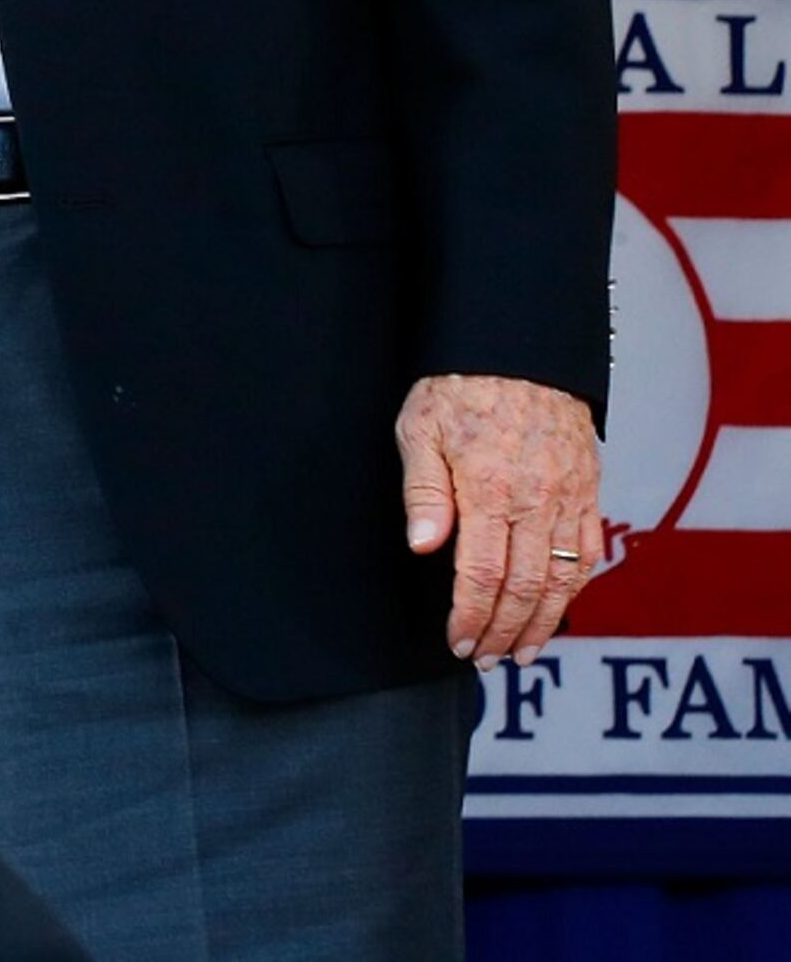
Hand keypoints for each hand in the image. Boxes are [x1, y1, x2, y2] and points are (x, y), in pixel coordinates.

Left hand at [399, 372, 602, 664]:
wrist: (519, 349)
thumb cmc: (460, 386)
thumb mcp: (419, 429)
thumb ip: (423, 491)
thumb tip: (423, 545)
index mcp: (489, 489)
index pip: (484, 575)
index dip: (472, 617)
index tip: (459, 642)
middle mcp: (536, 500)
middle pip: (527, 588)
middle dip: (505, 632)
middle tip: (486, 659)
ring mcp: (569, 497)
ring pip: (564, 579)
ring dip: (544, 623)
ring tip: (523, 651)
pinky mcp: (589, 489)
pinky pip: (588, 551)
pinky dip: (575, 588)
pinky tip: (558, 608)